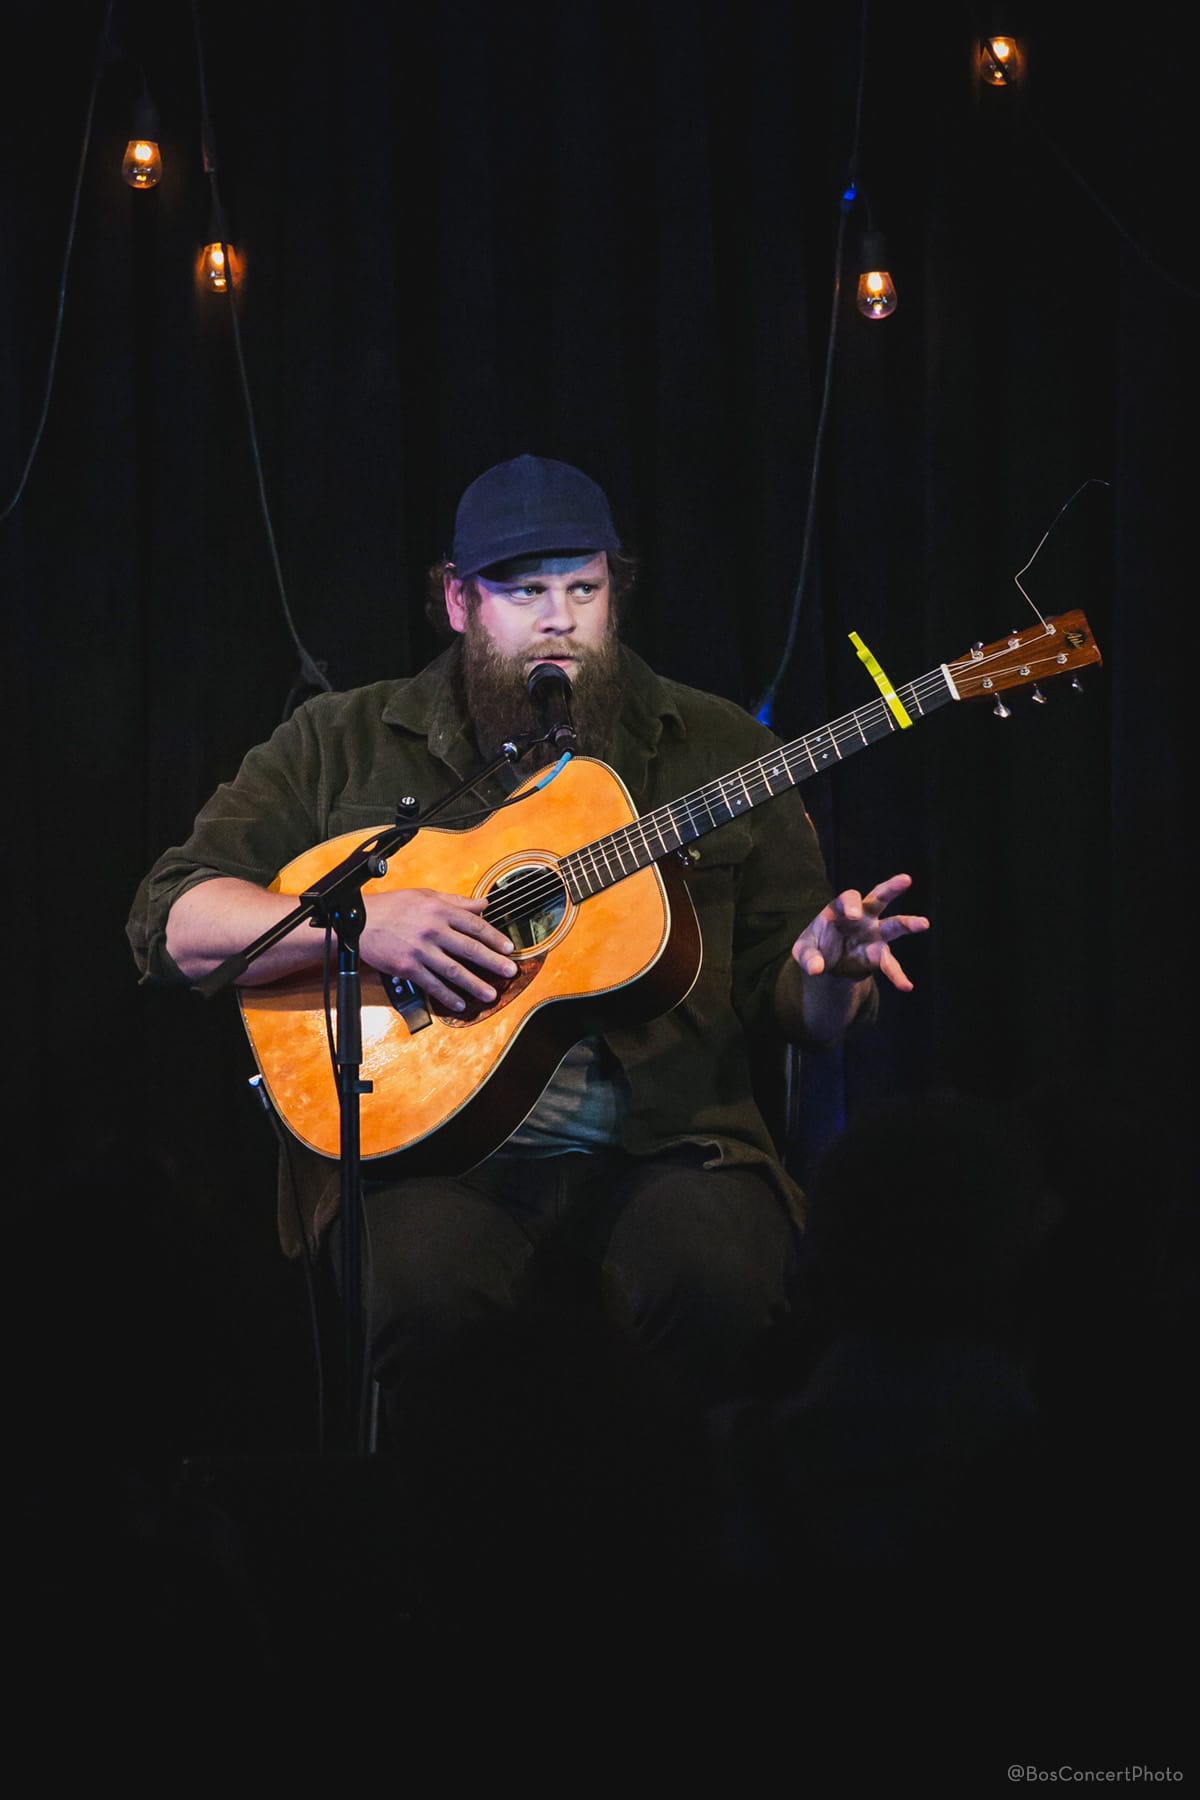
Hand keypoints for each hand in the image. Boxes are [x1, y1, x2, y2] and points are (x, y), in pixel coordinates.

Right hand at [360, 888, 517, 1010]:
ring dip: (475, 984)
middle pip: (470, 949)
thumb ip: (456, 901)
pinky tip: (459, 1003)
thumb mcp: (425, 895)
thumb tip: (483, 904)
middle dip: (493, 962)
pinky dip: (447, 995)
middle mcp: (432, 930)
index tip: (509, 949)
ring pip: (454, 970)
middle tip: (510, 972)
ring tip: (490, 994)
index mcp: (439, 910)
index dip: (495, 938)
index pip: (475, 925)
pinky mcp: (407, 967)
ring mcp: (420, 950)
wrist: (358, 922)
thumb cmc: (392, 906)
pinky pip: (432, 984)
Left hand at [791, 872, 928, 992]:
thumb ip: (808, 958)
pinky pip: (889, 964)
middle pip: (878, 898)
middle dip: (891, 888)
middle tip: (906, 880)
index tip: (854, 915)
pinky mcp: (878, 954)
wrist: (827, 965)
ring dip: (908, 924)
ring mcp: (874, 934)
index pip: (848, 898)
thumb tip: (817, 969)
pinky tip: (906, 985)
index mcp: (840, 909)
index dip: (851, 904)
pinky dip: (897, 975)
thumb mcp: (803, 951)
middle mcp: (862, 917)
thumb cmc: (815, 948)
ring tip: (924, 923)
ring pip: (893, 925)